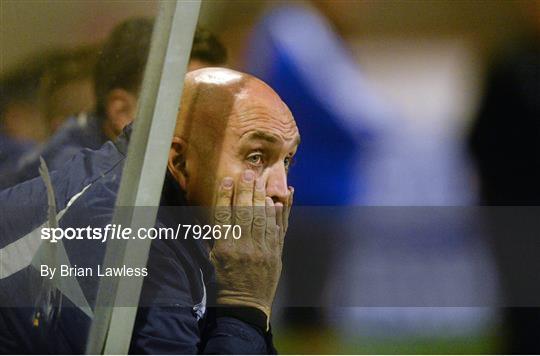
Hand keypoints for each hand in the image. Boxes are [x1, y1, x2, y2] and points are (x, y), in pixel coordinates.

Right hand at [210, 170, 292, 319]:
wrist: (246, 308)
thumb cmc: (224, 284)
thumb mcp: (213, 262)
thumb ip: (216, 238)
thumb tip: (218, 216)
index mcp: (225, 249)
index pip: (224, 216)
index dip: (225, 196)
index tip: (227, 181)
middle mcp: (245, 247)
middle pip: (245, 213)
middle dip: (246, 191)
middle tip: (248, 174)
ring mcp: (263, 250)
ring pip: (263, 218)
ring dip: (262, 197)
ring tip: (261, 181)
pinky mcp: (276, 254)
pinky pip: (279, 229)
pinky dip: (281, 213)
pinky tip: (280, 200)